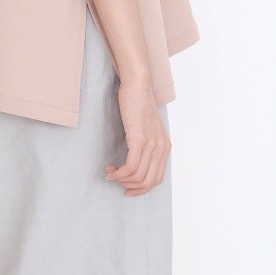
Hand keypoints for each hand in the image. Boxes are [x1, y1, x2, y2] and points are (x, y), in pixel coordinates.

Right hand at [106, 79, 170, 195]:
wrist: (137, 85)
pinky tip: (111, 169)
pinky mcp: (139, 139)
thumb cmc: (138, 104)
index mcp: (165, 147)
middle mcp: (161, 148)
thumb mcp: (147, 128)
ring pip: (138, 176)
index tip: (127, 189)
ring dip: (121, 179)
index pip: (157, 179)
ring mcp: (151, 144)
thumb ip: (146, 144)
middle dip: (131, 187)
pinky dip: (119, 173)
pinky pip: (131, 166)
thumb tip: (135, 162)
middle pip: (148, 181)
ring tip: (110, 173)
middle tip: (116, 181)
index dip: (141, 188)